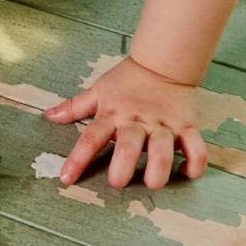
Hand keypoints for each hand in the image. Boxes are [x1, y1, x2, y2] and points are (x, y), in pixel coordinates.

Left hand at [43, 55, 207, 188]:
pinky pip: (196, 147)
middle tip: (116, 182)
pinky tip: (185, 174)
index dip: (77, 159)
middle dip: (123, 166)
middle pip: (129, 145)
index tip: (66, 178)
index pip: (90, 138)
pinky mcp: (186, 126)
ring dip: (159, 168)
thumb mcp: (98, 91)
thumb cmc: (125, 80)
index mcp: (112, 114)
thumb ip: (74, 106)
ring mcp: (163, 124)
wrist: (161, 62)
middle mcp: (136, 121)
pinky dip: (194, 163)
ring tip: (153, 182)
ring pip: (164, 149)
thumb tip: (49, 115)